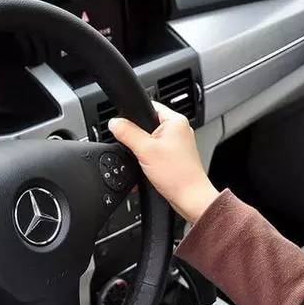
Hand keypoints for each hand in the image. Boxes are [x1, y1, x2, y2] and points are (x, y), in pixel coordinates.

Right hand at [109, 102, 218, 222]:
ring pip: (150, 141)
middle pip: (147, 125)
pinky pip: (155, 153)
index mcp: (175, 121)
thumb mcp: (145, 150)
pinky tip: (148, 169)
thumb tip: (114, 122)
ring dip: (142, 151)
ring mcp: (177, 144)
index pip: (150, 106)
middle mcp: (179, 130)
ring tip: (145, 162)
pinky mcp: (174, 157)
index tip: (125, 126)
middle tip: (137, 150)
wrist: (189, 198)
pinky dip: (148, 160)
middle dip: (137, 138)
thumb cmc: (177, 175)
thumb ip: (127, 133)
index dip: (134, 115)